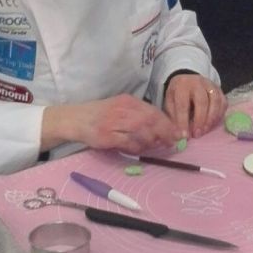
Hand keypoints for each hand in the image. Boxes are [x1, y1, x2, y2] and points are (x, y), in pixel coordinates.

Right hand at [41, 94, 181, 154]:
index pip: (154, 112)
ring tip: (150, 147)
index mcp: (128, 101)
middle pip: (151, 121)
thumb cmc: (100, 115)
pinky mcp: (107, 136)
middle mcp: (123, 109)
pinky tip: (136, 151)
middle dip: (164, 134)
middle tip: (170, 143)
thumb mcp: (120, 108)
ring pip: (142, 132)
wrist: (75, 119)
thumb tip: (161, 130)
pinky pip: (128, 143)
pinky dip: (136, 149)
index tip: (177, 134)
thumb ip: (139, 116)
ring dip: (150, 142)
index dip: (168, 124)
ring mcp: (115, 122)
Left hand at [164, 74, 226, 137]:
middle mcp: (197, 83)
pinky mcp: (219, 89)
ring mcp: (210, 85)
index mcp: (182, 86)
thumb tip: (179, 134)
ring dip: (211, 119)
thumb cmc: (178, 94)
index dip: (183, 121)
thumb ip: (174, 116)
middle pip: (202, 102)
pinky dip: (219, 115)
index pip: (183, 104)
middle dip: (200, 120)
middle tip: (197, 134)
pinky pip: (223, 103)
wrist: (188, 79)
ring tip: (205, 131)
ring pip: (215, 102)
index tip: (184, 135)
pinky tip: (213, 124)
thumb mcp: (170, 101)